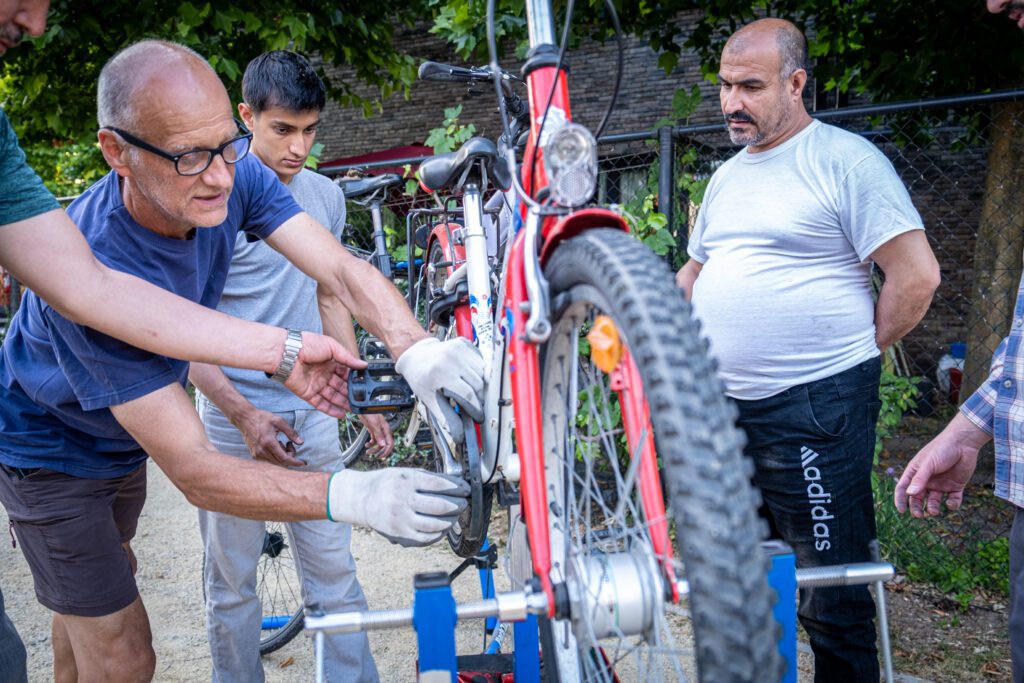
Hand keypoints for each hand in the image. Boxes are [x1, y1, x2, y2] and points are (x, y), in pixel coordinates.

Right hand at [235, 408, 304, 467]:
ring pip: (276, 462)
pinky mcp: (255, 455)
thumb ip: (291, 433)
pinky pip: (270, 460)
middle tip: (290, 444)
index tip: (303, 463)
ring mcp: (257, 454)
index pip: (284, 458)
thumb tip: (301, 443)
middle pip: (281, 462)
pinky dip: (276, 455)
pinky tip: (276, 445)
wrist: (245, 419)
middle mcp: (261, 451)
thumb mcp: (279, 421)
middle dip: (290, 456)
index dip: (295, 462)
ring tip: (282, 442)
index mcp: (268, 443)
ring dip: (283, 455)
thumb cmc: (262, 418)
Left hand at [283, 332, 366, 417]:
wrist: (287, 353)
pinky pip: (321, 404)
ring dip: (343, 403)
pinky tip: (341, 414)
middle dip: (350, 394)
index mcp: (330, 361)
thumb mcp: (332, 347)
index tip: (364, 386)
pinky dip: (331, 410)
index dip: (354, 380)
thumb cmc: (307, 344)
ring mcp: (316, 384)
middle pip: (340, 386)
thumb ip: (348, 358)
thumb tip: (364, 365)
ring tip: (354, 409)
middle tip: (361, 400)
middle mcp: (324, 374)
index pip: (346, 373)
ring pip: (332, 397)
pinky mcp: (308, 393)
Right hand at [327, 468, 469, 545]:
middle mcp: (403, 500)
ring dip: (451, 520)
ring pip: (435, 524)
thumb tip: (454, 484)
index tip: (466, 489)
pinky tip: (443, 527)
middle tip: (463, 503)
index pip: (439, 484)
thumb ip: (427, 477)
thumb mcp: (404, 472)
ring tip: (455, 516)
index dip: (457, 487)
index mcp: (406, 481)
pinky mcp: (400, 534)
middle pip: (440, 505)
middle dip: (458, 505)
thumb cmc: (386, 483)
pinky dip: (439, 533)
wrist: (361, 499)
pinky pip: (425, 537)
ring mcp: (401, 519)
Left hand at [359, 414, 393, 458]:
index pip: (390, 443)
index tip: (381, 456)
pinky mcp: (372, 430)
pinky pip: (373, 440)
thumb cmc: (370, 412)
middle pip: (384, 445)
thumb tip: (383, 445)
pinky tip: (366, 445)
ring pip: (378, 443)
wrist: (362, 406)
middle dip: (379, 451)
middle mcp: (383, 431)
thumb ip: (378, 434)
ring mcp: (378, 431)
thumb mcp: (374, 424)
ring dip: (373, 449)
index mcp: (386, 430)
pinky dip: (370, 444)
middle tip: (374, 456)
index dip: (387, 451)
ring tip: (367, 451)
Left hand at [396, 337, 484, 443]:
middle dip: (479, 399)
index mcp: (440, 374)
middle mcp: (451, 359)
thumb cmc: (420, 378)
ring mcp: (459, 349)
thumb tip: (459, 435)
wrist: (415, 355)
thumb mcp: (429, 399)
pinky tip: (470, 377)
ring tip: (471, 392)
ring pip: (482, 373)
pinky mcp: (464, 343)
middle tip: (476, 407)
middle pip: (478, 385)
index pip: (468, 395)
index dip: (476, 409)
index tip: (479, 417)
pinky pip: (480, 362)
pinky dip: (479, 371)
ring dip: (480, 386)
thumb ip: (445, 417)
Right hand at [894, 413, 987, 516]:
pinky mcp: (955, 486)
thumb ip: (920, 479)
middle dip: (917, 508)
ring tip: (934, 511)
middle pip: (917, 498)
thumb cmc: (942, 449)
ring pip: (934, 501)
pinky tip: (951, 503)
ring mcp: (941, 484)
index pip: (903, 488)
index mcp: (915, 472)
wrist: (964, 442)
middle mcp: (927, 480)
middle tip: (919, 515)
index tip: (902, 511)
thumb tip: (910, 494)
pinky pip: (952, 500)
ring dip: (933, 508)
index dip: (901, 500)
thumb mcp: (928, 464)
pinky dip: (952, 505)